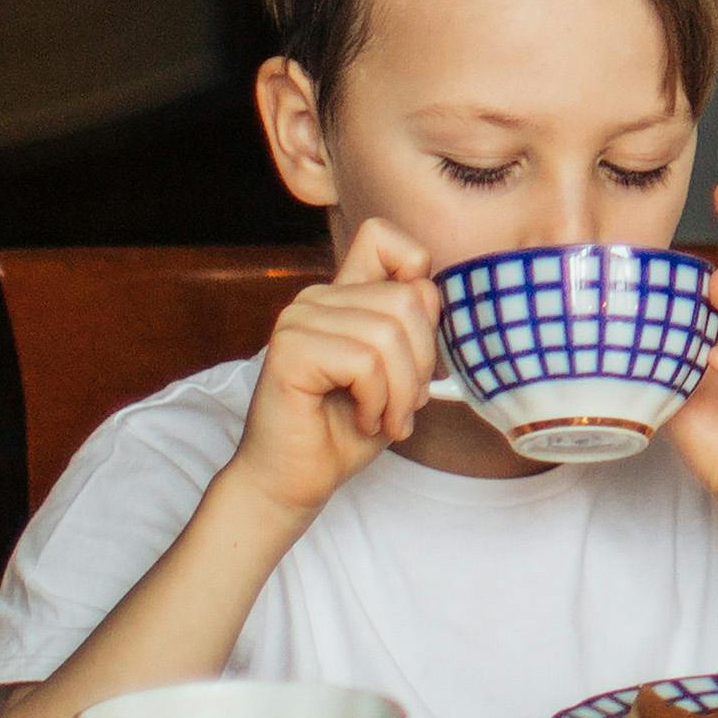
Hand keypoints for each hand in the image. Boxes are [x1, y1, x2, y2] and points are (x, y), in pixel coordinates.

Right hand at [230, 219, 442, 513]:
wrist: (296, 481)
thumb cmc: (345, 431)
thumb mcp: (397, 374)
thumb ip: (411, 327)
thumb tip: (428, 291)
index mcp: (343, 297)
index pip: (383, 237)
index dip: (416, 273)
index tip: (416, 333)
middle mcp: (316, 299)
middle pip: (407, 299)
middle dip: (422, 364)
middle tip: (405, 406)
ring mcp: (298, 320)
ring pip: (389, 334)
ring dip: (401, 392)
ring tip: (385, 419)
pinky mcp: (290, 350)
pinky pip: (363, 362)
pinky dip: (377, 401)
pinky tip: (362, 421)